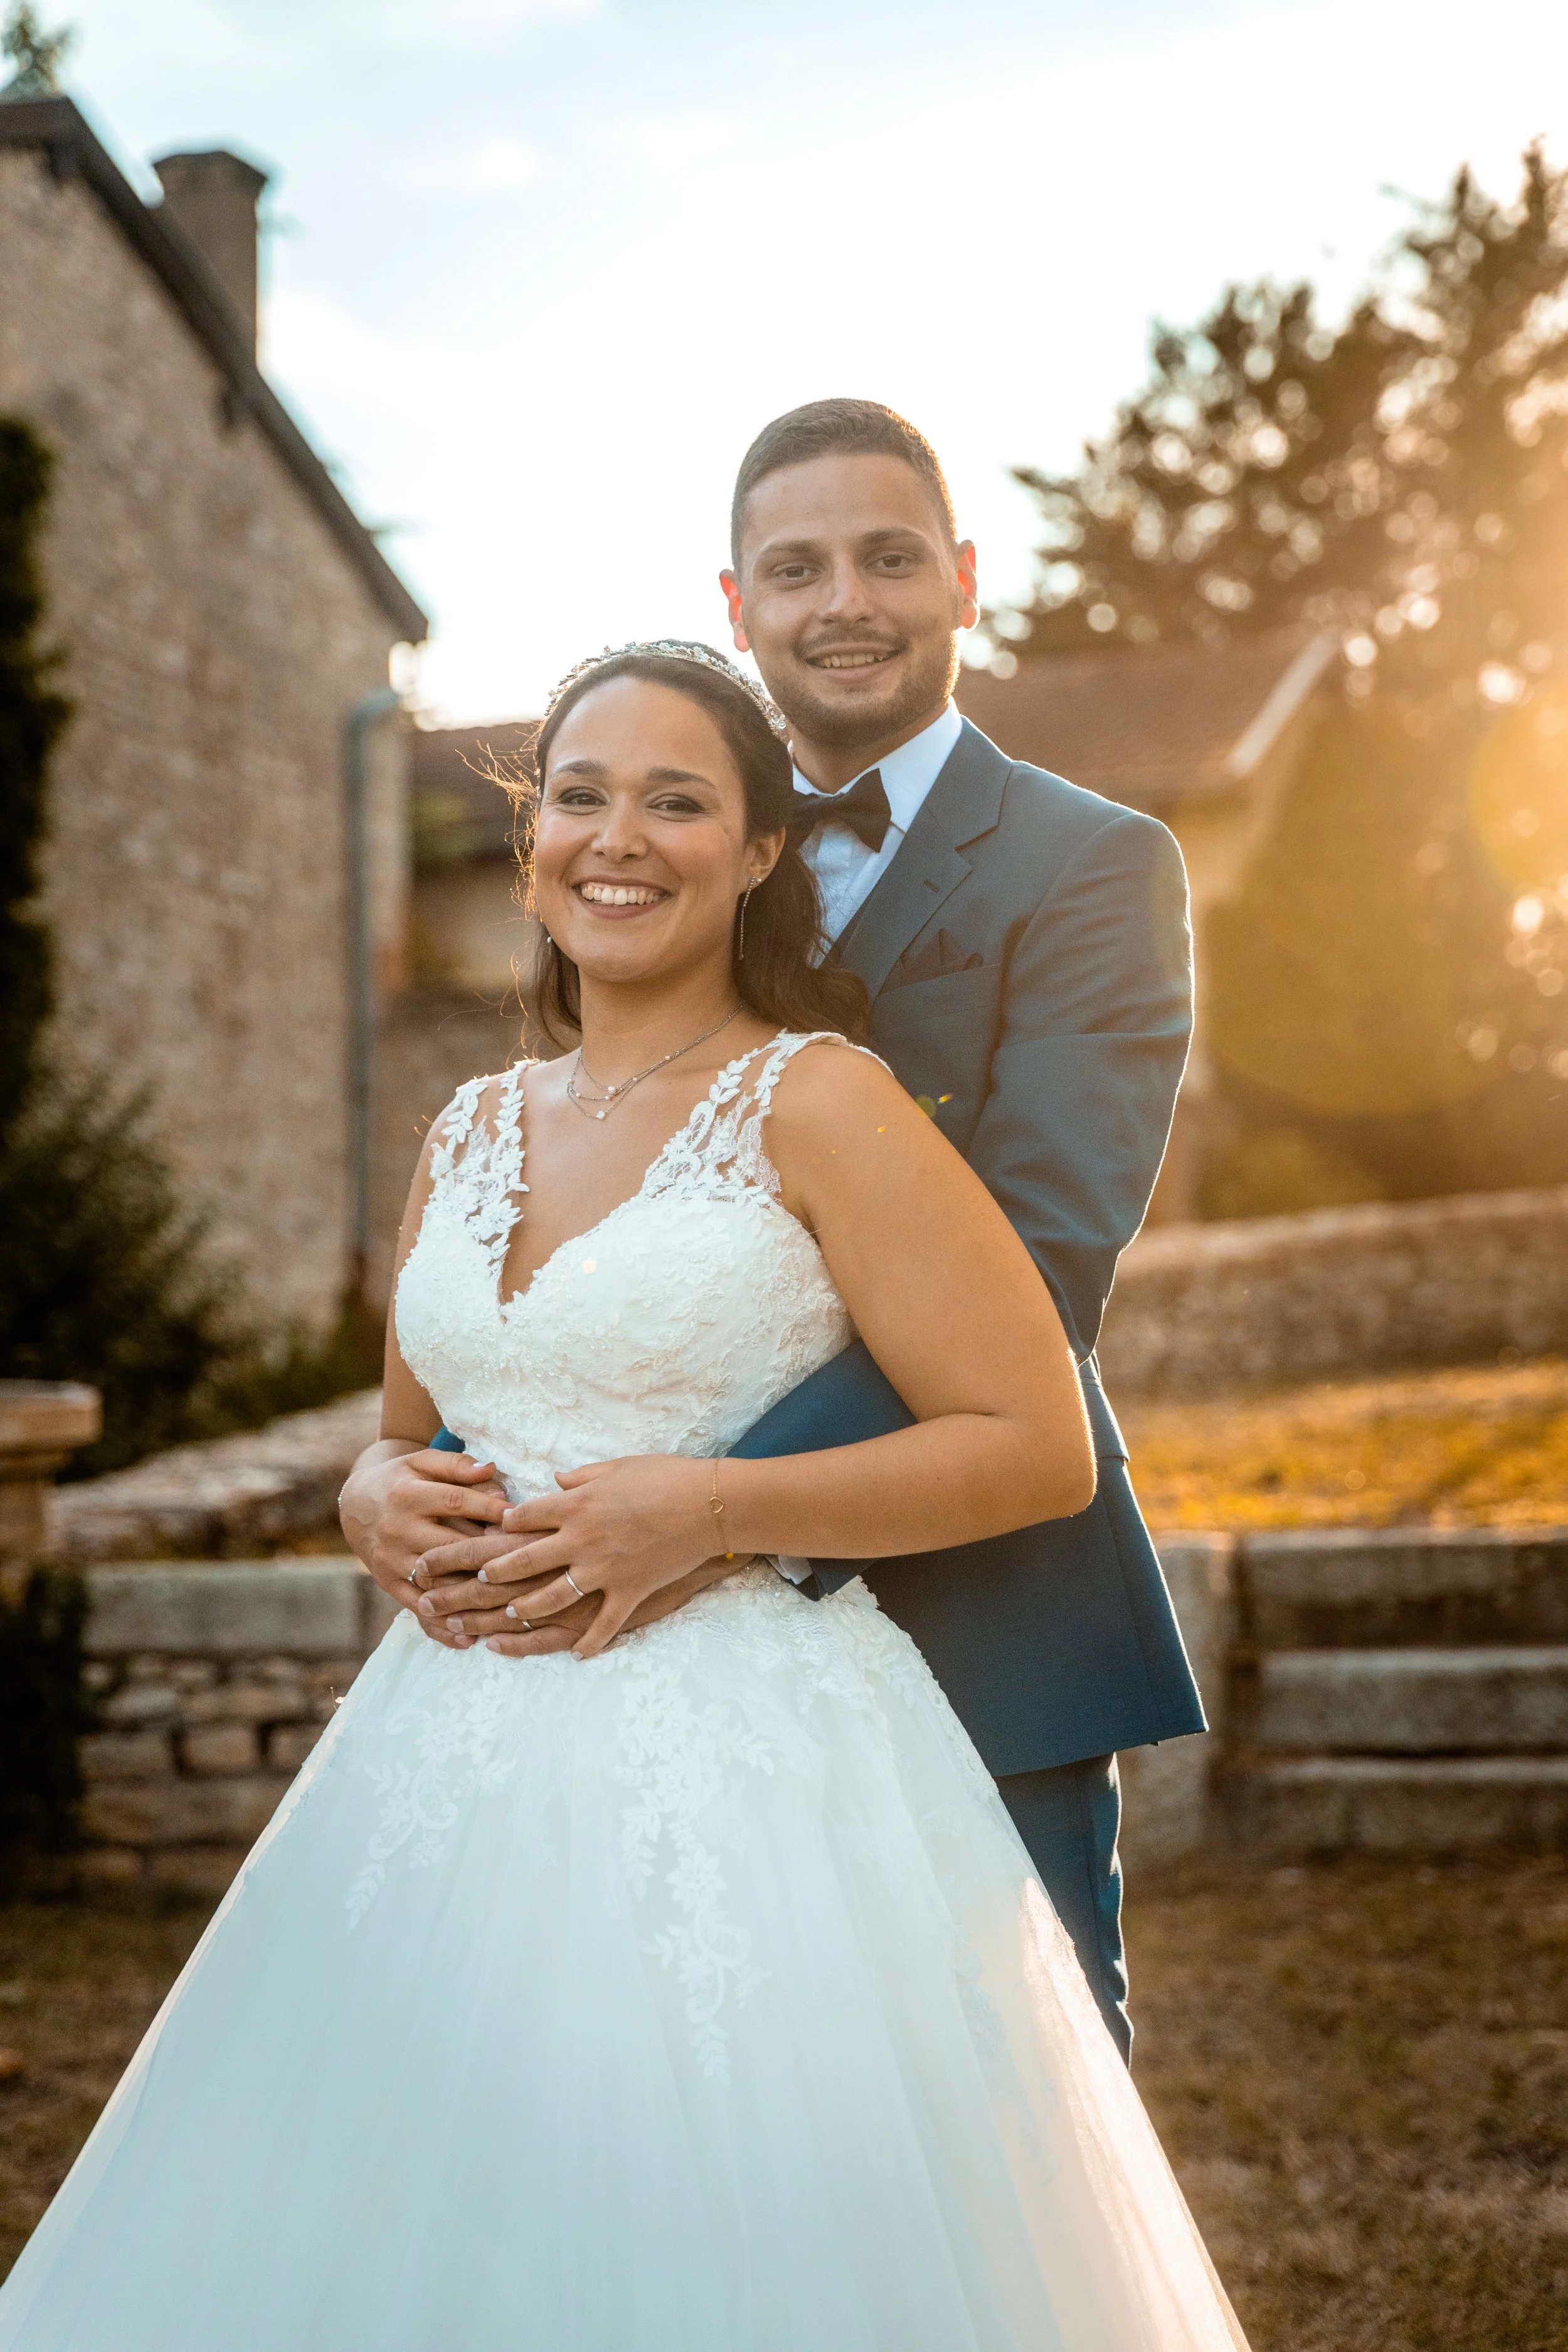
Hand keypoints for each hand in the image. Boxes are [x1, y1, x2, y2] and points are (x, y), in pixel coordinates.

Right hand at [339, 1445, 512, 1649]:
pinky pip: (417, 1608)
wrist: (356, 1505)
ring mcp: (392, 1561)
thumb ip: (456, 1466)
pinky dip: (442, 1625)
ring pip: (439, 1581)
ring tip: (510, 1605)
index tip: (522, 1517)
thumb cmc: (402, 1481)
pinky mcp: (388, 1584)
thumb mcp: (422, 1463)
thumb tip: (492, 1469)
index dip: (491, 1509)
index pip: (456, 1502)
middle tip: (526, 1563)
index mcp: (408, 1496)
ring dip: (473, 1594)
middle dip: (490, 1554)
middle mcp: (397, 1530)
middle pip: (451, 1545)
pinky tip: (470, 1638)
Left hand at [415, 1455, 724, 1658]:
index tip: (472, 1534)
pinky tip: (576, 1655)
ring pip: (550, 1598)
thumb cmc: (665, 1477)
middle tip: (466, 1583)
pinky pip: (603, 1626)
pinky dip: (589, 1643)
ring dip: (522, 1610)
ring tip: (503, 1619)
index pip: (521, 1518)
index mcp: (575, 1504)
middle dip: (487, 1575)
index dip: (494, 1527)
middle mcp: (580, 1539)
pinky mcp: (629, 1593)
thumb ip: (581, 1477)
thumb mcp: (617, 1467)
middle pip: (521, 1561)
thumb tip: (556, 1479)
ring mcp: (603, 1570)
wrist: (710, 1504)